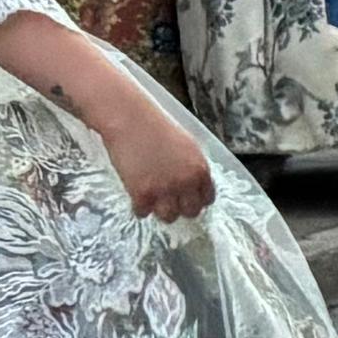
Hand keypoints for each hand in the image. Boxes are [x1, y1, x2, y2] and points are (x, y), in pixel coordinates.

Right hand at [97, 97, 213, 222]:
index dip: (196, 199)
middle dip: (181, 207)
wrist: (130, 120)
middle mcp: (186, 182)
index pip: (207, 198)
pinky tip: (137, 195)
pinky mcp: (141, 193)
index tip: (187, 197)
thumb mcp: (187, 146)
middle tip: (169, 200)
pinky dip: (139, 207)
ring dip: (161, 210)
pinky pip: (143, 213)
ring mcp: (164, 189)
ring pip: (169, 217)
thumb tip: (194, 185)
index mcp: (200, 169)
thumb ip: (193, 167)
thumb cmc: (156, 128)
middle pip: (191, 212)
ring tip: (153, 200)